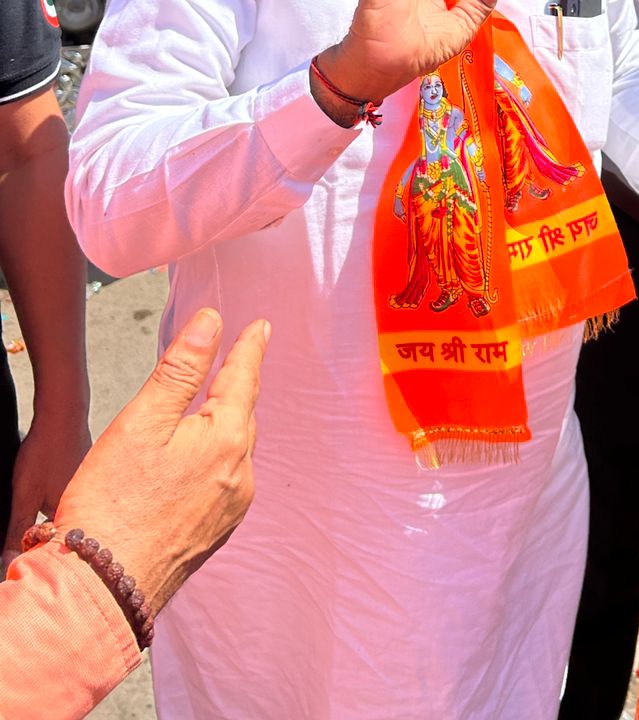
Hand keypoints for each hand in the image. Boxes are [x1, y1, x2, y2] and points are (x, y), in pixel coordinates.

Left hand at [1, 403, 90, 567]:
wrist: (63, 414)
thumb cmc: (45, 452)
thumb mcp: (23, 497)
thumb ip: (17, 531)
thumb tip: (9, 561)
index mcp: (75, 516)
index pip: (55, 546)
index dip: (36, 547)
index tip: (23, 544)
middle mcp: (89, 505)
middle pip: (63, 530)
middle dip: (44, 531)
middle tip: (33, 511)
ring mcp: (91, 489)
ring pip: (69, 512)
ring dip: (53, 513)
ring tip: (41, 491)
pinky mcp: (88, 476)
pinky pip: (75, 496)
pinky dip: (62, 495)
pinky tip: (51, 478)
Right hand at [52, 309, 268, 616]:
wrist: (101, 589)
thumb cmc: (113, 504)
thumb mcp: (143, 421)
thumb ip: (182, 369)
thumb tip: (213, 324)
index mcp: (225, 439)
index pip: (243, 378)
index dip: (249, 349)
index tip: (261, 328)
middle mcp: (239, 474)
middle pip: (244, 415)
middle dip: (240, 385)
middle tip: (241, 359)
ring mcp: (230, 509)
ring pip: (237, 451)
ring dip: (229, 425)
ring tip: (219, 406)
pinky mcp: (214, 534)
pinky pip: (227, 482)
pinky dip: (218, 461)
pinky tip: (199, 464)